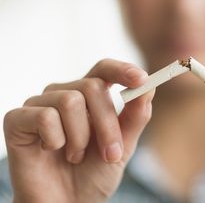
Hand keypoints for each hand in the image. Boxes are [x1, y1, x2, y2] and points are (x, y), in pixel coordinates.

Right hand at [4, 59, 153, 202]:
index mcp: (90, 96)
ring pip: (70, 101)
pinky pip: (45, 117)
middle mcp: (64, 93)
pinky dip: (55, 141)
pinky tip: (50, 151)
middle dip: (107, 124)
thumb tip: (148, 87)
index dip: (122, 70)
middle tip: (111, 154)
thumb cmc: (94, 174)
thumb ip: (135, 117)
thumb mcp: (123, 146)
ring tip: (75, 156)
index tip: (142, 79)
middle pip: (92, 86)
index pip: (104, 69)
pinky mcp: (18, 119)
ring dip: (80, 138)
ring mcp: (40, 104)